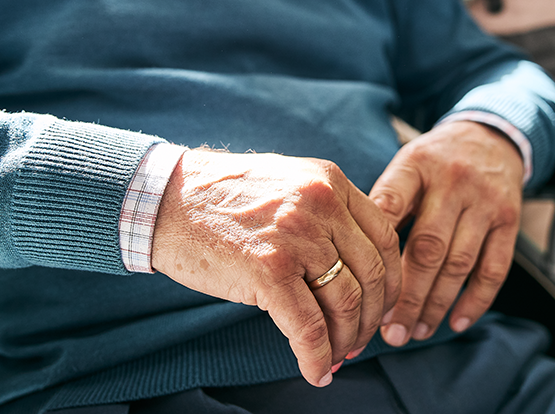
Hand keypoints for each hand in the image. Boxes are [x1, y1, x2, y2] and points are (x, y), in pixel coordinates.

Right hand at [152, 149, 400, 386]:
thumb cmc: (223, 199)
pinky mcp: (268, 271)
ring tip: (338, 358)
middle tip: (361, 341)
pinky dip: (317, 357)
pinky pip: (308, 328)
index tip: (384, 307)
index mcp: (330, 182)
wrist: (164, 200)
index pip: (385, 238)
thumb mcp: (290, 185)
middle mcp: (321, 205)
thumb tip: (358, 270)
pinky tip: (316, 372)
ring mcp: (296, 237)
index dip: (391, 282)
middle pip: (372, 274)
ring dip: (347, 340)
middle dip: (372, 317)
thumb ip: (327, 213)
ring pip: (346, 303)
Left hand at [368, 121, 523, 346]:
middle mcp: (453, 182)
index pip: (392, 206)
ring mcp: (485, 201)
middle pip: (427, 247)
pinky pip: (494, 268)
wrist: (490, 137)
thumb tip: (352, 257)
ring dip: (436, 304)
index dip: (375, 251)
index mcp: (417, 165)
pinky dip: (475, 300)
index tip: (359, 288)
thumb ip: (384, 202)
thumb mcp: (406, 165)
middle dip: (406, 296)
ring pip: (459, 263)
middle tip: (388, 331)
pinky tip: (456, 322)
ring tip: (416, 331)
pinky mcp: (509, 219)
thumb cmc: (434, 162)